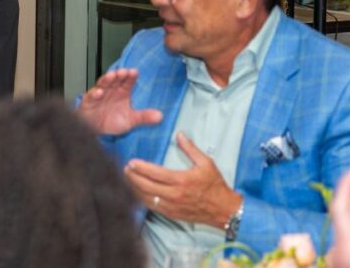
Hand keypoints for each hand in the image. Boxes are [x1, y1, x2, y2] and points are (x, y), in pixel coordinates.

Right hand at [76, 69, 161, 134]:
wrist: (96, 131)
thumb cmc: (112, 121)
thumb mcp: (130, 120)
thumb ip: (144, 117)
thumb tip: (160, 116)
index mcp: (122, 92)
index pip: (128, 81)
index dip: (130, 76)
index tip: (134, 72)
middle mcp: (111, 91)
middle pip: (115, 80)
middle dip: (119, 75)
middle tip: (123, 72)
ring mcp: (99, 95)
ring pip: (103, 84)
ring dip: (107, 79)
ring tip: (112, 76)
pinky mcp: (89, 102)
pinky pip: (92, 96)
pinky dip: (95, 94)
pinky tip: (99, 93)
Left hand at [124, 133, 241, 227]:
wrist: (224, 210)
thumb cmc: (215, 185)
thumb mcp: (206, 163)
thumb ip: (191, 148)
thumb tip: (179, 134)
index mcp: (182, 180)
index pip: (155, 174)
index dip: (141, 168)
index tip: (131, 162)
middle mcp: (175, 195)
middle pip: (146, 186)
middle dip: (132, 178)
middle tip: (125, 169)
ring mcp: (172, 207)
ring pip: (146, 198)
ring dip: (134, 189)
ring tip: (126, 179)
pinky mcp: (172, 214)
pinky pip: (152, 207)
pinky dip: (141, 200)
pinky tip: (136, 193)